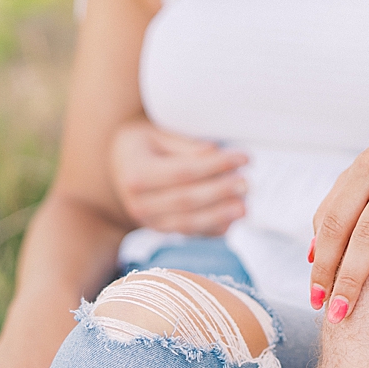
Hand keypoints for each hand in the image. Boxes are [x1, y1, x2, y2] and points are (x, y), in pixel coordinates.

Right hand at [110, 118, 247, 234]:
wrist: (121, 165)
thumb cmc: (144, 143)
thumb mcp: (159, 133)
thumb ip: (186, 145)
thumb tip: (215, 153)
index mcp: (137, 174)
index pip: (183, 172)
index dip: (216, 166)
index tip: (243, 158)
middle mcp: (139, 203)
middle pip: (186, 200)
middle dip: (221, 192)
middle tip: (247, 183)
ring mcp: (148, 222)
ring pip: (188, 224)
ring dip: (219, 216)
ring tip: (244, 207)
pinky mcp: (160, 231)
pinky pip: (190, 234)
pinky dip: (212, 230)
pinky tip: (232, 222)